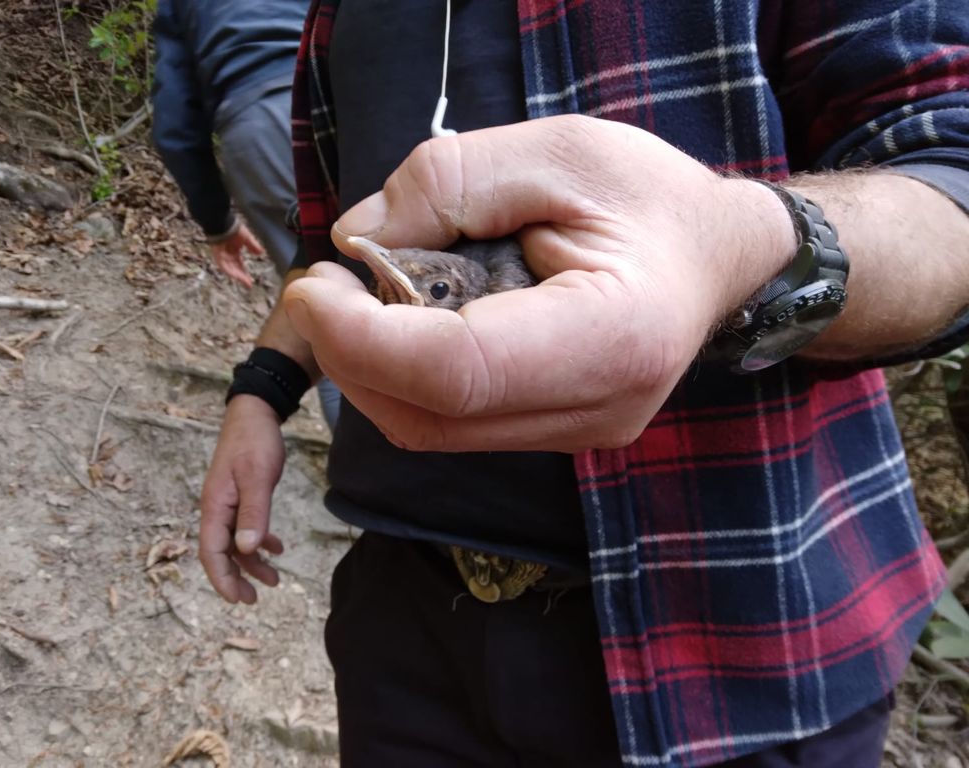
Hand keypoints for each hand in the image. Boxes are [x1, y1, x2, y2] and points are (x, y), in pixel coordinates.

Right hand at [199, 395, 284, 602]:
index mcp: (215, 506)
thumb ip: (253, 513)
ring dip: (253, 562)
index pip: (212, 552)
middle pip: (221, 552)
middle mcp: (217, 508)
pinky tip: (277, 549)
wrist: (256, 413)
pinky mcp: (241, 496)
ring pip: (236, 542)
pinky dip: (260, 540)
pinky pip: (246, 526)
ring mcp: (228, 502)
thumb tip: (246, 549)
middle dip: (236, 578)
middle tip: (253, 600)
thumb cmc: (254, 442)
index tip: (237, 599)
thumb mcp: (257, 477)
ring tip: (275, 580)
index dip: (222, 578)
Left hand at [210, 223, 263, 287]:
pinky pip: (223, 265)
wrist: (222, 222)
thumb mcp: (247, 238)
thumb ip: (253, 246)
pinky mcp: (217, 255)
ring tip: (244, 282)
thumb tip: (261, 253)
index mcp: (234, 251)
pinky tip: (236, 276)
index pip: (239, 264)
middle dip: (242, 277)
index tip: (250, 281)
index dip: (245, 273)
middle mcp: (227, 255)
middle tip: (248, 285)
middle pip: (235, 269)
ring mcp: (222, 256)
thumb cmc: (233, 227)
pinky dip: (230, 270)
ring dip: (237, 276)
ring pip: (229, 269)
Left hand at [284, 115, 793, 452]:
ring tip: (366, 296)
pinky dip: (405, 378)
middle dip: (350, 353)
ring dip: (371, 368)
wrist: (715, 260)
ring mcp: (575, 436)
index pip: (459, 372)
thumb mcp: (557, 151)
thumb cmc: (650, 198)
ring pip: (429, 430)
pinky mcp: (553, 434)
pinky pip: (451, 423)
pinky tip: (409, 324)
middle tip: (328, 283)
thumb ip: (450, 182)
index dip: (364, 338)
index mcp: (613, 336)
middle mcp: (595, 410)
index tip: (316, 286)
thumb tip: (357, 240)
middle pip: (429, 416)